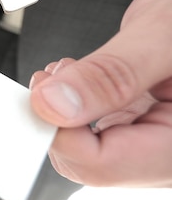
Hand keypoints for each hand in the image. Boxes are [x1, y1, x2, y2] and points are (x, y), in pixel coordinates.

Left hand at [29, 0, 171, 186]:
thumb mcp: (163, 34)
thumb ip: (111, 74)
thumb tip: (51, 105)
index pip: (103, 165)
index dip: (60, 131)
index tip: (39, 92)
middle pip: (92, 163)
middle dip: (59, 120)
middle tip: (50, 75)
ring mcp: (160, 142)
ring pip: (90, 149)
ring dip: (66, 110)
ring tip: (69, 68)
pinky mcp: (148, 126)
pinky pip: (100, 130)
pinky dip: (79, 104)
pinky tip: (80, 75)